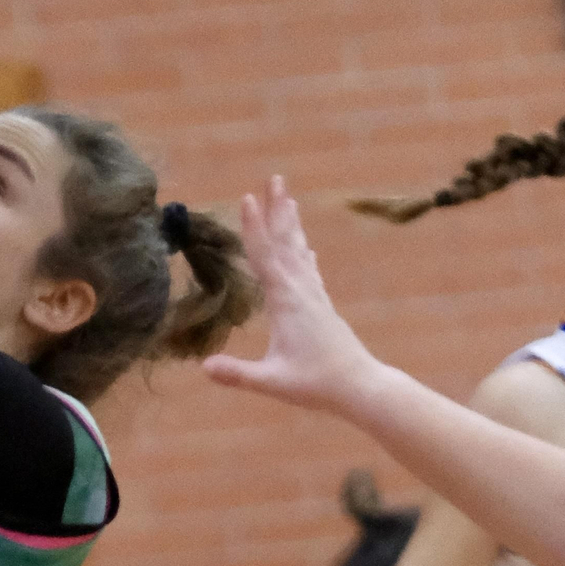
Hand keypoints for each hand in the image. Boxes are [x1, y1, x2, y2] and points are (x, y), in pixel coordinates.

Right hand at [202, 177, 380, 413]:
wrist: (361, 387)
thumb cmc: (317, 383)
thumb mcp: (274, 382)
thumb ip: (239, 374)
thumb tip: (203, 368)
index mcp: (286, 300)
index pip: (264, 256)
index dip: (254, 227)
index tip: (247, 197)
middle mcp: (300, 290)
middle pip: (286, 242)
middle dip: (279, 210)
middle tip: (276, 178)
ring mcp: (314, 295)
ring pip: (299, 251)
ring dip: (291, 224)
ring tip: (289, 200)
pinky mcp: (322, 305)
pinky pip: (309, 269)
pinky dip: (303, 251)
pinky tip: (306, 247)